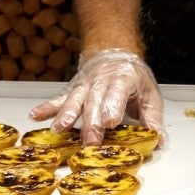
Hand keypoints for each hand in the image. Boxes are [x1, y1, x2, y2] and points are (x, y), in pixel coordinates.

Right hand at [28, 48, 165, 146]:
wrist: (113, 53)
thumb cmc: (133, 77)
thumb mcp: (150, 94)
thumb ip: (153, 119)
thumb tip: (158, 141)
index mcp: (124, 77)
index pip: (118, 91)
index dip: (113, 106)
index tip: (110, 122)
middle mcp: (101, 79)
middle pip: (95, 100)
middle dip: (91, 122)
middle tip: (90, 141)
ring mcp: (84, 83)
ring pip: (75, 99)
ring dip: (67, 115)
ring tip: (59, 129)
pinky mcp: (72, 89)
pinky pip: (59, 99)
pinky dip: (47, 107)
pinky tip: (35, 115)